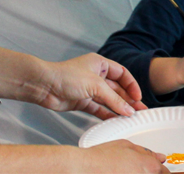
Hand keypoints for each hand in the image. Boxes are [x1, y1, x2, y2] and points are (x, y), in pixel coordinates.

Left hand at [26, 53, 147, 119]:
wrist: (44, 86)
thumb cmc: (66, 76)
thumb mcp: (95, 85)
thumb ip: (113, 98)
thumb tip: (128, 109)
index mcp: (100, 64)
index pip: (122, 73)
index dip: (131, 84)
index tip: (138, 96)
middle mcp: (96, 75)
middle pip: (116, 88)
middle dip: (127, 99)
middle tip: (139, 110)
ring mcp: (89, 89)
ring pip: (108, 99)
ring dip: (119, 107)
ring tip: (130, 117)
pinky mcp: (82, 101)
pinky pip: (99, 108)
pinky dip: (107, 114)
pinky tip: (115, 120)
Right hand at [79, 139, 169, 173]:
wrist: (83, 170)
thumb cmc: (101, 157)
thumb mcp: (125, 145)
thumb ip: (145, 152)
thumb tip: (160, 157)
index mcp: (149, 167)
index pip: (164, 172)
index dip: (160, 171)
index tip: (157, 171)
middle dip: (152, 173)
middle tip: (134, 169)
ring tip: (125, 170)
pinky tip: (119, 173)